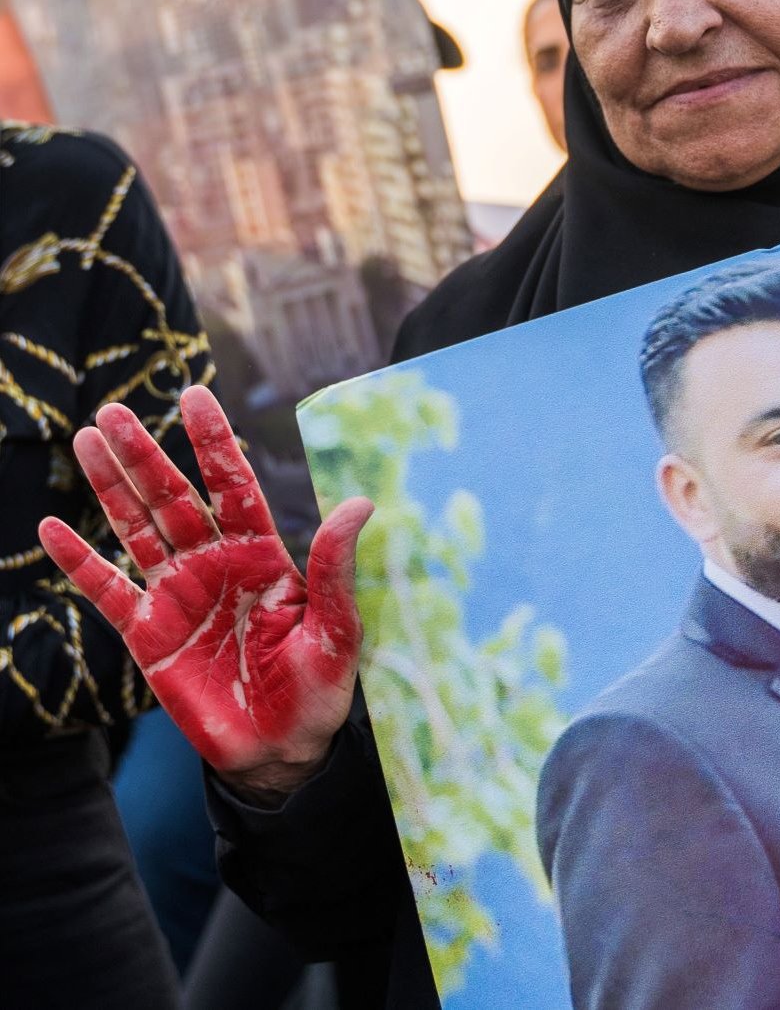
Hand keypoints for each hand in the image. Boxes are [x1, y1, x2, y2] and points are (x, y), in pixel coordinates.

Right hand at [38, 385, 372, 797]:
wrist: (282, 750)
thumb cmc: (318, 688)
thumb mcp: (335, 629)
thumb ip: (335, 568)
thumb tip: (360, 504)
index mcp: (262, 552)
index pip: (233, 484)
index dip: (213, 442)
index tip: (196, 396)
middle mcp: (216, 562)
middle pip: (174, 497)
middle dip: (145, 454)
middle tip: (114, 411)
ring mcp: (178, 593)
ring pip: (137, 528)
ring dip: (111, 486)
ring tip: (88, 439)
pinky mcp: (147, 634)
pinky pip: (107, 589)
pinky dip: (79, 561)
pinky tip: (52, 529)